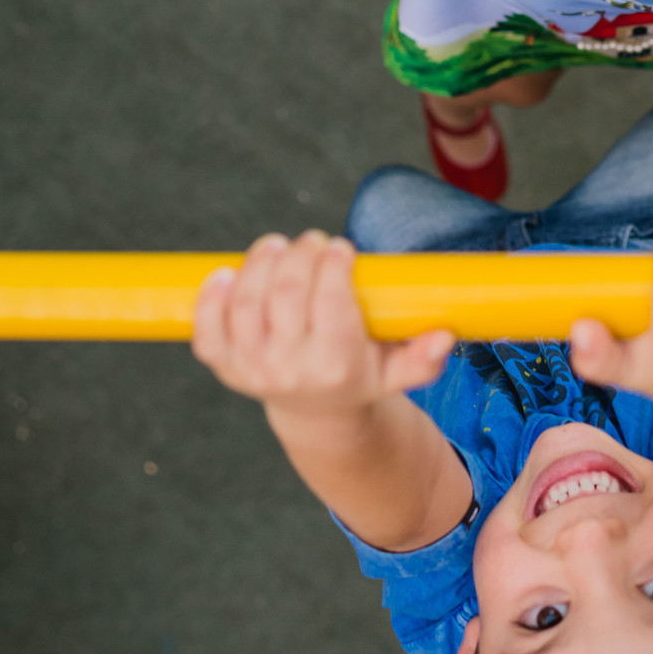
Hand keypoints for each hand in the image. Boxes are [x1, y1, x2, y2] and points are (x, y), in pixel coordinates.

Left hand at [192, 231, 454, 415]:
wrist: (316, 413)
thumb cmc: (361, 373)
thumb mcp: (397, 371)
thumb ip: (423, 357)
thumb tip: (446, 335)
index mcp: (337, 367)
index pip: (331, 305)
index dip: (334, 266)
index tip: (341, 247)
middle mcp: (291, 370)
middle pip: (286, 294)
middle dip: (299, 255)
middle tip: (312, 241)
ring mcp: (251, 369)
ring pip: (246, 302)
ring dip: (260, 263)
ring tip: (277, 245)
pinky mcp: (223, 365)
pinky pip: (206, 329)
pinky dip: (211, 296)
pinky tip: (226, 272)